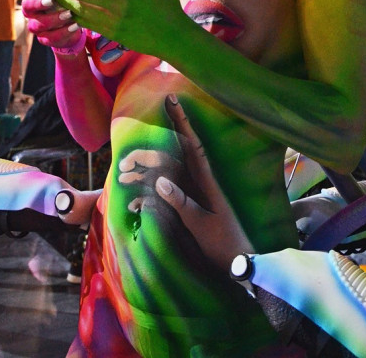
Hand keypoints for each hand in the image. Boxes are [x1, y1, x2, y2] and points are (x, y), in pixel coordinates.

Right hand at [19, 0, 83, 53]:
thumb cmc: (66, 1)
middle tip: (52, 0)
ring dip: (54, 19)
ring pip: (38, 24)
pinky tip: (74, 26)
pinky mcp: (45, 39)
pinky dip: (63, 32)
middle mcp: (30, 9)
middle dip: (39, 3)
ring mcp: (36, 25)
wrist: (72, 26)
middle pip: (27, 6)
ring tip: (69, 14)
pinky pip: (50, 38)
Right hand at [117, 94, 252, 272]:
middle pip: (174, 158)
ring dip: (147, 174)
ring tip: (124, 176)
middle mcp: (201, 184)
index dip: (182, 121)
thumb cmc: (224, 244)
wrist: (241, 266)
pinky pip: (170, 195)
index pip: (192, 145)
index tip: (172, 99)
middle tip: (126, 157)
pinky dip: (153, 195)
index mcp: (207, 182)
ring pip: (168, 176)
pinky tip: (137, 200)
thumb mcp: (201, 224)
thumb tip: (160, 181)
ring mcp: (197, 195)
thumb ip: (181, 203)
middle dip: (149, 154)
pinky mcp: (193, 209)